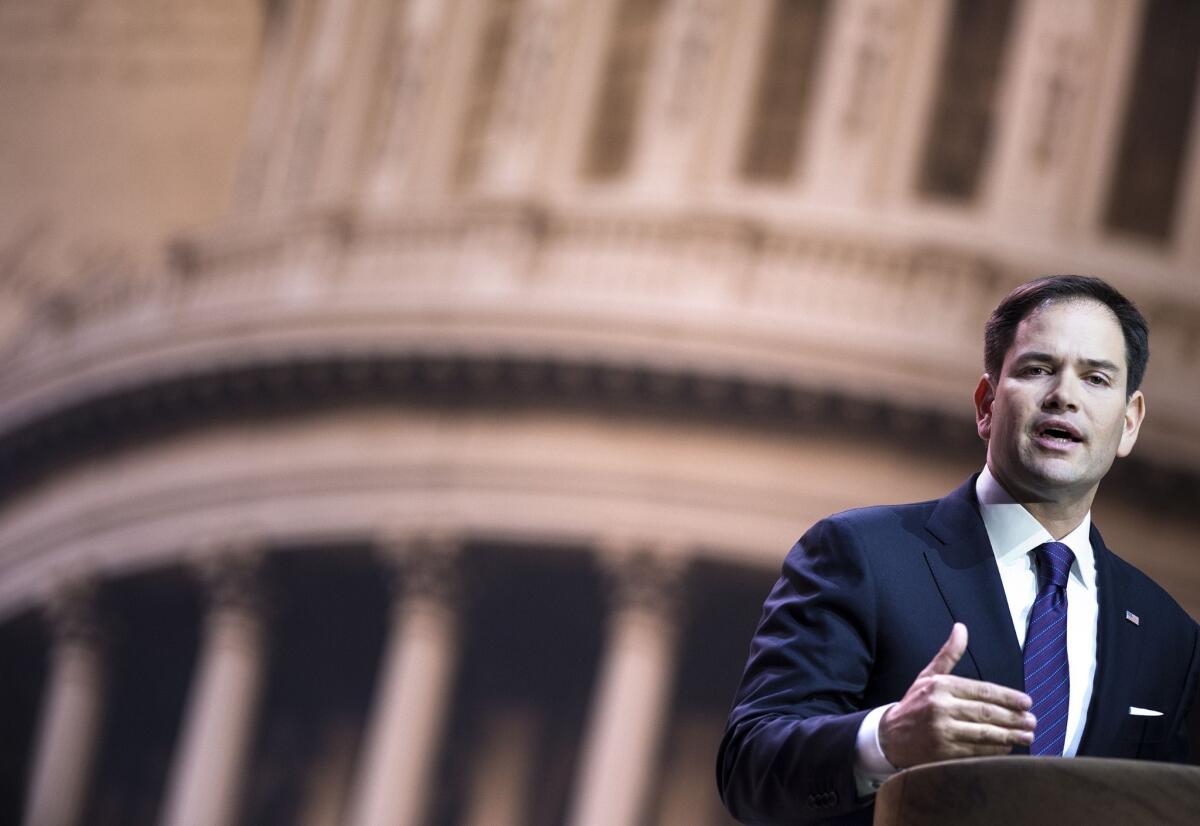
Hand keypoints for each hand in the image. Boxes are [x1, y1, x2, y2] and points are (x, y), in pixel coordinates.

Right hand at [878, 623, 1035, 768]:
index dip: (1008, 697)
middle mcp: (941, 707)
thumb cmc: (914, 704)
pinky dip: (995, 750)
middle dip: (1014, 718)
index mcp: (940, 686)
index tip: (1027, 702)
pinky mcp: (943, 753)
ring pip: (985, 733)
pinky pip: (976, 751)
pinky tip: (1007, 747)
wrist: (890, 736)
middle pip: (986, 713)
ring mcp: (942, 731)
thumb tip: (961, 628)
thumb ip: (948, 655)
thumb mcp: (928, 676)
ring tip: (1027, 736)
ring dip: (1010, 735)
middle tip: (1033, 721)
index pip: (982, 691)